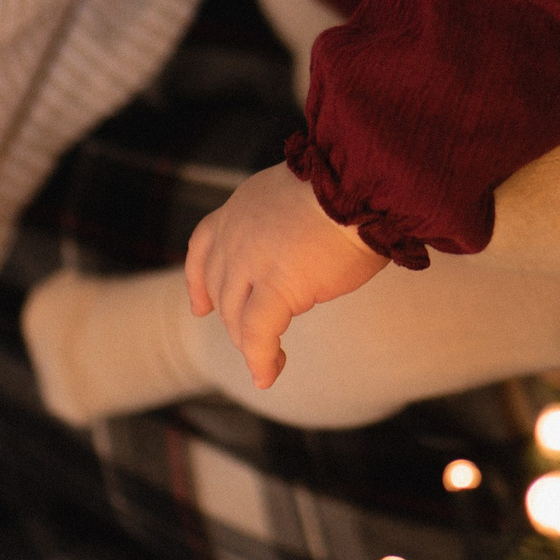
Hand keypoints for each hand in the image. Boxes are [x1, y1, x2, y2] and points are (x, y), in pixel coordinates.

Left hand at [184, 164, 389, 389]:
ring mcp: (250, 261)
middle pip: (222, 289)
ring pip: (236, 316)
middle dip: (235, 319)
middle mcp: (236, 233)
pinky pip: (258, 336)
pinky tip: (268, 375)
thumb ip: (285, 222)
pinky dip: (261, 360)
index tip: (201, 308)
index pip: (203, 246)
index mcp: (241, 207)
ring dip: (250, 344)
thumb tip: (302, 248)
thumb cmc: (350, 187)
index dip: (198, 281)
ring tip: (268, 364)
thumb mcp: (300, 193)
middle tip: (257, 340)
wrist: (360, 184)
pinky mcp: (274, 288)